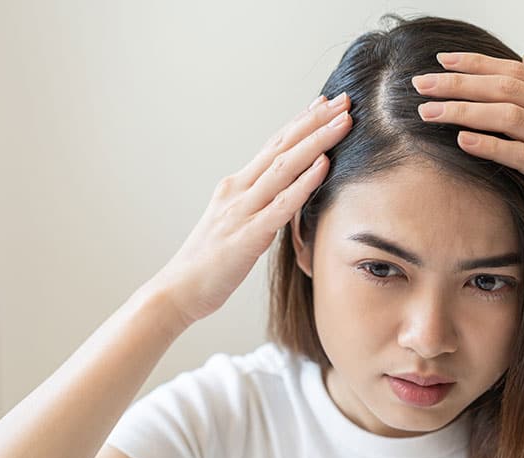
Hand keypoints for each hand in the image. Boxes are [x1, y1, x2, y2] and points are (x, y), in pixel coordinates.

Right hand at [149, 93, 352, 325]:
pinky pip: (282, 204)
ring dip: (317, 141)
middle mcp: (238, 190)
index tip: (325, 104)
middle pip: (283, 146)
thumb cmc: (211, 263)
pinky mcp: (249, 235)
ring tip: (343, 122)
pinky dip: (305, 182)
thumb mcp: (237, 224)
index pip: (274, 145)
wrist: (179, 290)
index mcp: (236, 186)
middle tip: (344, 100)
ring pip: (285, 166)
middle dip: (315, 121)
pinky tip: (324, 165)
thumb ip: (260, 206)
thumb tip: (287, 195)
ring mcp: (242, 210)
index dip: (301, 123)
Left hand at [412, 52, 523, 244]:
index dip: (477, 63)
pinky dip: (491, 145)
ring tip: (430, 112)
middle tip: (421, 83)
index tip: (442, 61)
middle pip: (507, 86)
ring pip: (510, 115)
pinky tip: (462, 140)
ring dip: (465, 111)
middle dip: (459, 83)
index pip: (516, 71)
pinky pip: (522, 155)